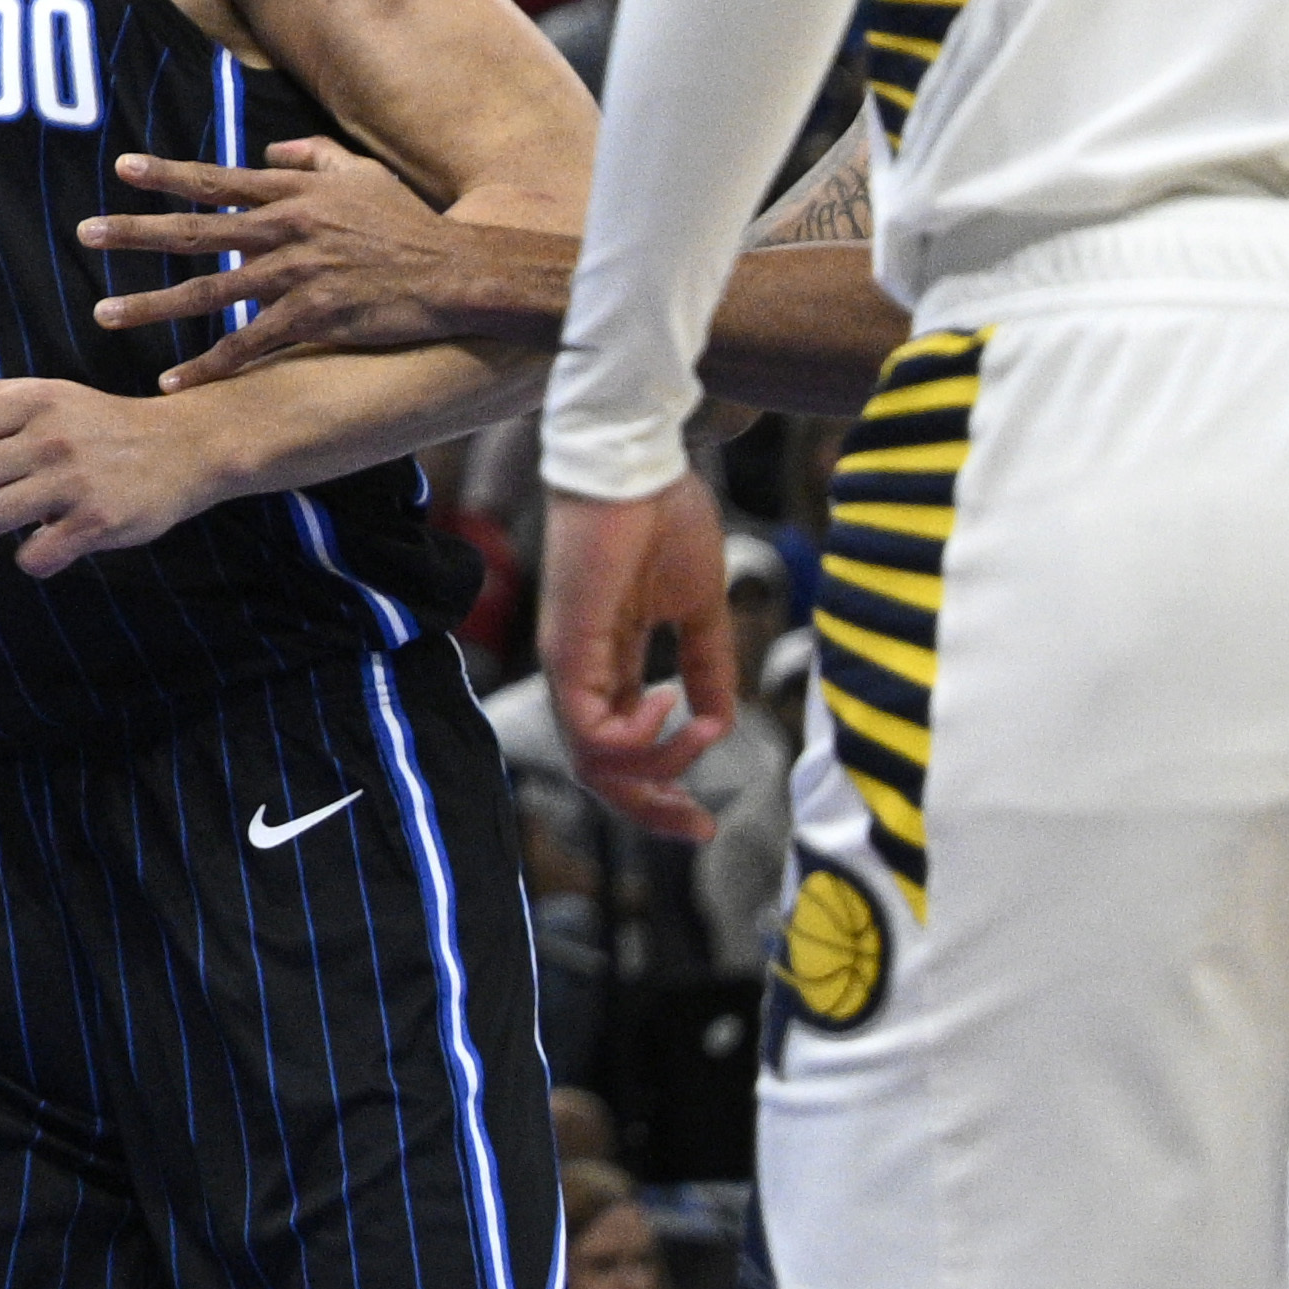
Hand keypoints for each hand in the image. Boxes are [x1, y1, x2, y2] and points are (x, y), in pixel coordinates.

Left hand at [0, 368, 248, 573]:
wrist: (182, 447)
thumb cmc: (92, 423)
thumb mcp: (37, 397)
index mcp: (33, 401)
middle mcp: (52, 438)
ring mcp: (76, 482)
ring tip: (6, 516)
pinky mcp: (99, 522)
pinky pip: (34, 556)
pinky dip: (30, 558)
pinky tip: (45, 541)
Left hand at [76, 143, 535, 384]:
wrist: (456, 272)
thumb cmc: (407, 222)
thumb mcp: (361, 173)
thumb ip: (310, 157)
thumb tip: (267, 150)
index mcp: (292, 194)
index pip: (216, 180)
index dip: (168, 175)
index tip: (122, 170)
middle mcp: (285, 230)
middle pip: (196, 232)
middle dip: (136, 234)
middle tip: (85, 232)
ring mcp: (296, 276)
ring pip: (209, 293)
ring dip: (152, 306)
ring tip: (103, 315)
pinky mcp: (312, 320)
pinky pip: (248, 347)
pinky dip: (208, 365)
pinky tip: (173, 380)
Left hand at [538, 472, 745, 840]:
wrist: (638, 462)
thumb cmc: (664, 519)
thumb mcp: (698, 610)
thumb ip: (706, 666)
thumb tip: (721, 722)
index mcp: (612, 664)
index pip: (622, 752)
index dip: (663, 791)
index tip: (706, 817)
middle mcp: (583, 672)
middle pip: (601, 773)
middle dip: (652, 810)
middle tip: (700, 826)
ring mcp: (570, 661)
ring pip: (594, 762)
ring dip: (656, 771)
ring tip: (698, 734)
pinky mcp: (567, 645)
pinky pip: (589, 727)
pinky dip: (638, 739)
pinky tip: (671, 707)